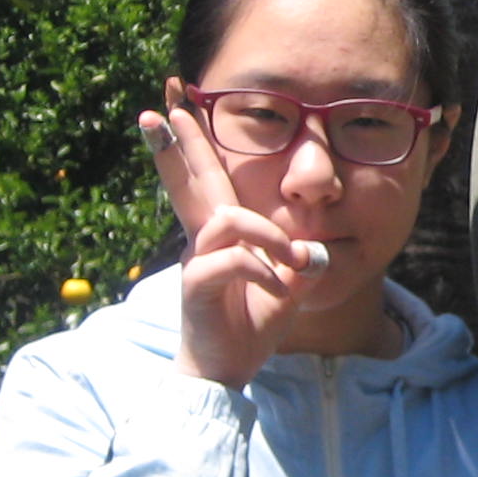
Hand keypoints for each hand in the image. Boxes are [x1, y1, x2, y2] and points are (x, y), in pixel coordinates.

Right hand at [137, 99, 320, 386]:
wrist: (226, 371)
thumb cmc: (251, 325)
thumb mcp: (286, 289)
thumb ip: (299, 265)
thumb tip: (318, 250)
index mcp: (219, 234)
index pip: (209, 180)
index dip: (193, 144)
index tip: (176, 105)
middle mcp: (201, 240)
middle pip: (192, 182)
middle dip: (180, 144)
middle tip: (160, 108)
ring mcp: (196, 261)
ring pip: (228, 219)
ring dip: (269, 235)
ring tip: (294, 262)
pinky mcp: (196, 286)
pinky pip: (230, 260)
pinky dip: (262, 271)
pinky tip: (278, 293)